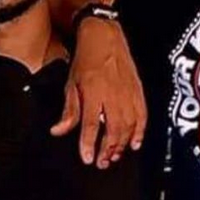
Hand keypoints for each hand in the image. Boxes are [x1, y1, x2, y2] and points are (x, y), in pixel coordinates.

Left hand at [51, 18, 146, 168]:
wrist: (104, 36)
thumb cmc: (86, 59)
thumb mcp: (71, 83)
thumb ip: (68, 111)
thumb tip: (58, 131)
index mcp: (93, 91)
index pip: (92, 124)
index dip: (89, 144)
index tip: (87, 158)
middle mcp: (112, 94)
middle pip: (113, 129)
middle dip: (107, 150)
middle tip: (101, 162)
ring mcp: (128, 93)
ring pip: (129, 126)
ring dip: (122, 145)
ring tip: (113, 156)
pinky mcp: (138, 91)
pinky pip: (142, 116)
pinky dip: (140, 132)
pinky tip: (134, 144)